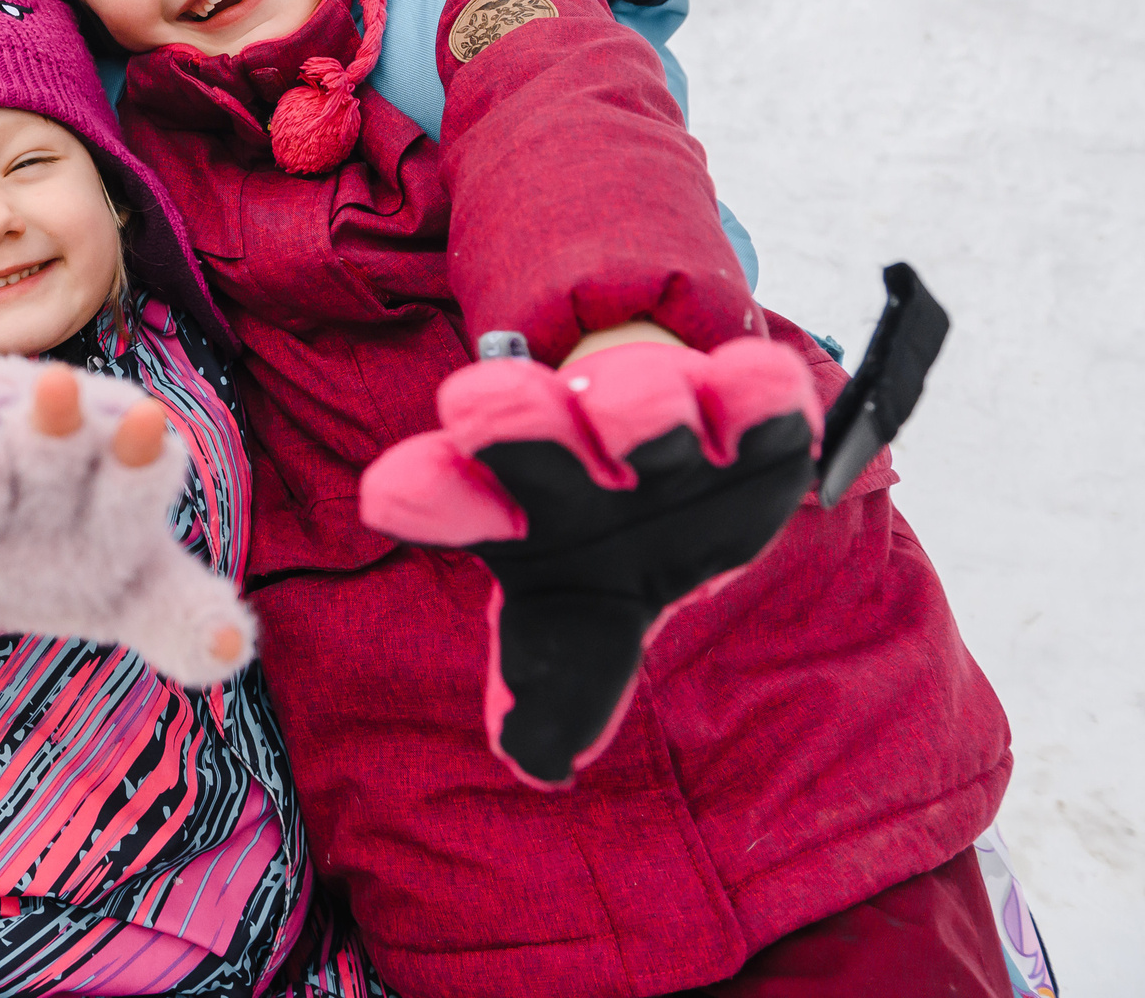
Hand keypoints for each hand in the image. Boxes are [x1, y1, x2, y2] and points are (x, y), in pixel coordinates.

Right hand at [0, 358, 254, 684]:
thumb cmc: (78, 559)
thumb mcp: (138, 595)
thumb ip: (183, 621)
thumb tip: (234, 645)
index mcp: (111, 490)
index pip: (132, 473)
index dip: (137, 456)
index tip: (147, 421)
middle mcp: (45, 475)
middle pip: (53, 452)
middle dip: (55, 426)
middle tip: (58, 385)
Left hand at [358, 336, 820, 787]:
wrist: (700, 499)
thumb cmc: (607, 562)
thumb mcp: (576, 636)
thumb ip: (554, 694)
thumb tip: (534, 763)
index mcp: (505, 508)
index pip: (435, 491)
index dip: (419, 492)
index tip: (394, 500)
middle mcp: (565, 445)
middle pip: (513, 413)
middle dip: (507, 417)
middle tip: (492, 421)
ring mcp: (651, 411)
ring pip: (632, 390)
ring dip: (632, 408)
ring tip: (638, 444)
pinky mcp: (743, 403)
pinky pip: (752, 382)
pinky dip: (750, 394)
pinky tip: (737, 428)